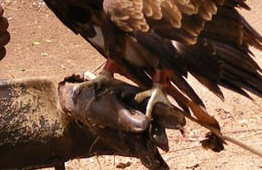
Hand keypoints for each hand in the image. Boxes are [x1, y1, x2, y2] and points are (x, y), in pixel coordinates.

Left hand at [57, 76, 184, 169]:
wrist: (82, 110)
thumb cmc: (95, 100)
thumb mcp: (105, 104)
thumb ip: (124, 114)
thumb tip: (144, 123)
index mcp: (140, 97)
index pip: (158, 104)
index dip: (168, 113)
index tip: (179, 121)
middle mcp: (146, 114)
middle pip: (158, 124)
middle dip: (160, 134)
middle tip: (162, 144)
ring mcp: (142, 130)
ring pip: (152, 142)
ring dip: (154, 151)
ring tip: (153, 163)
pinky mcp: (136, 144)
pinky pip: (148, 153)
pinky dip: (155, 162)